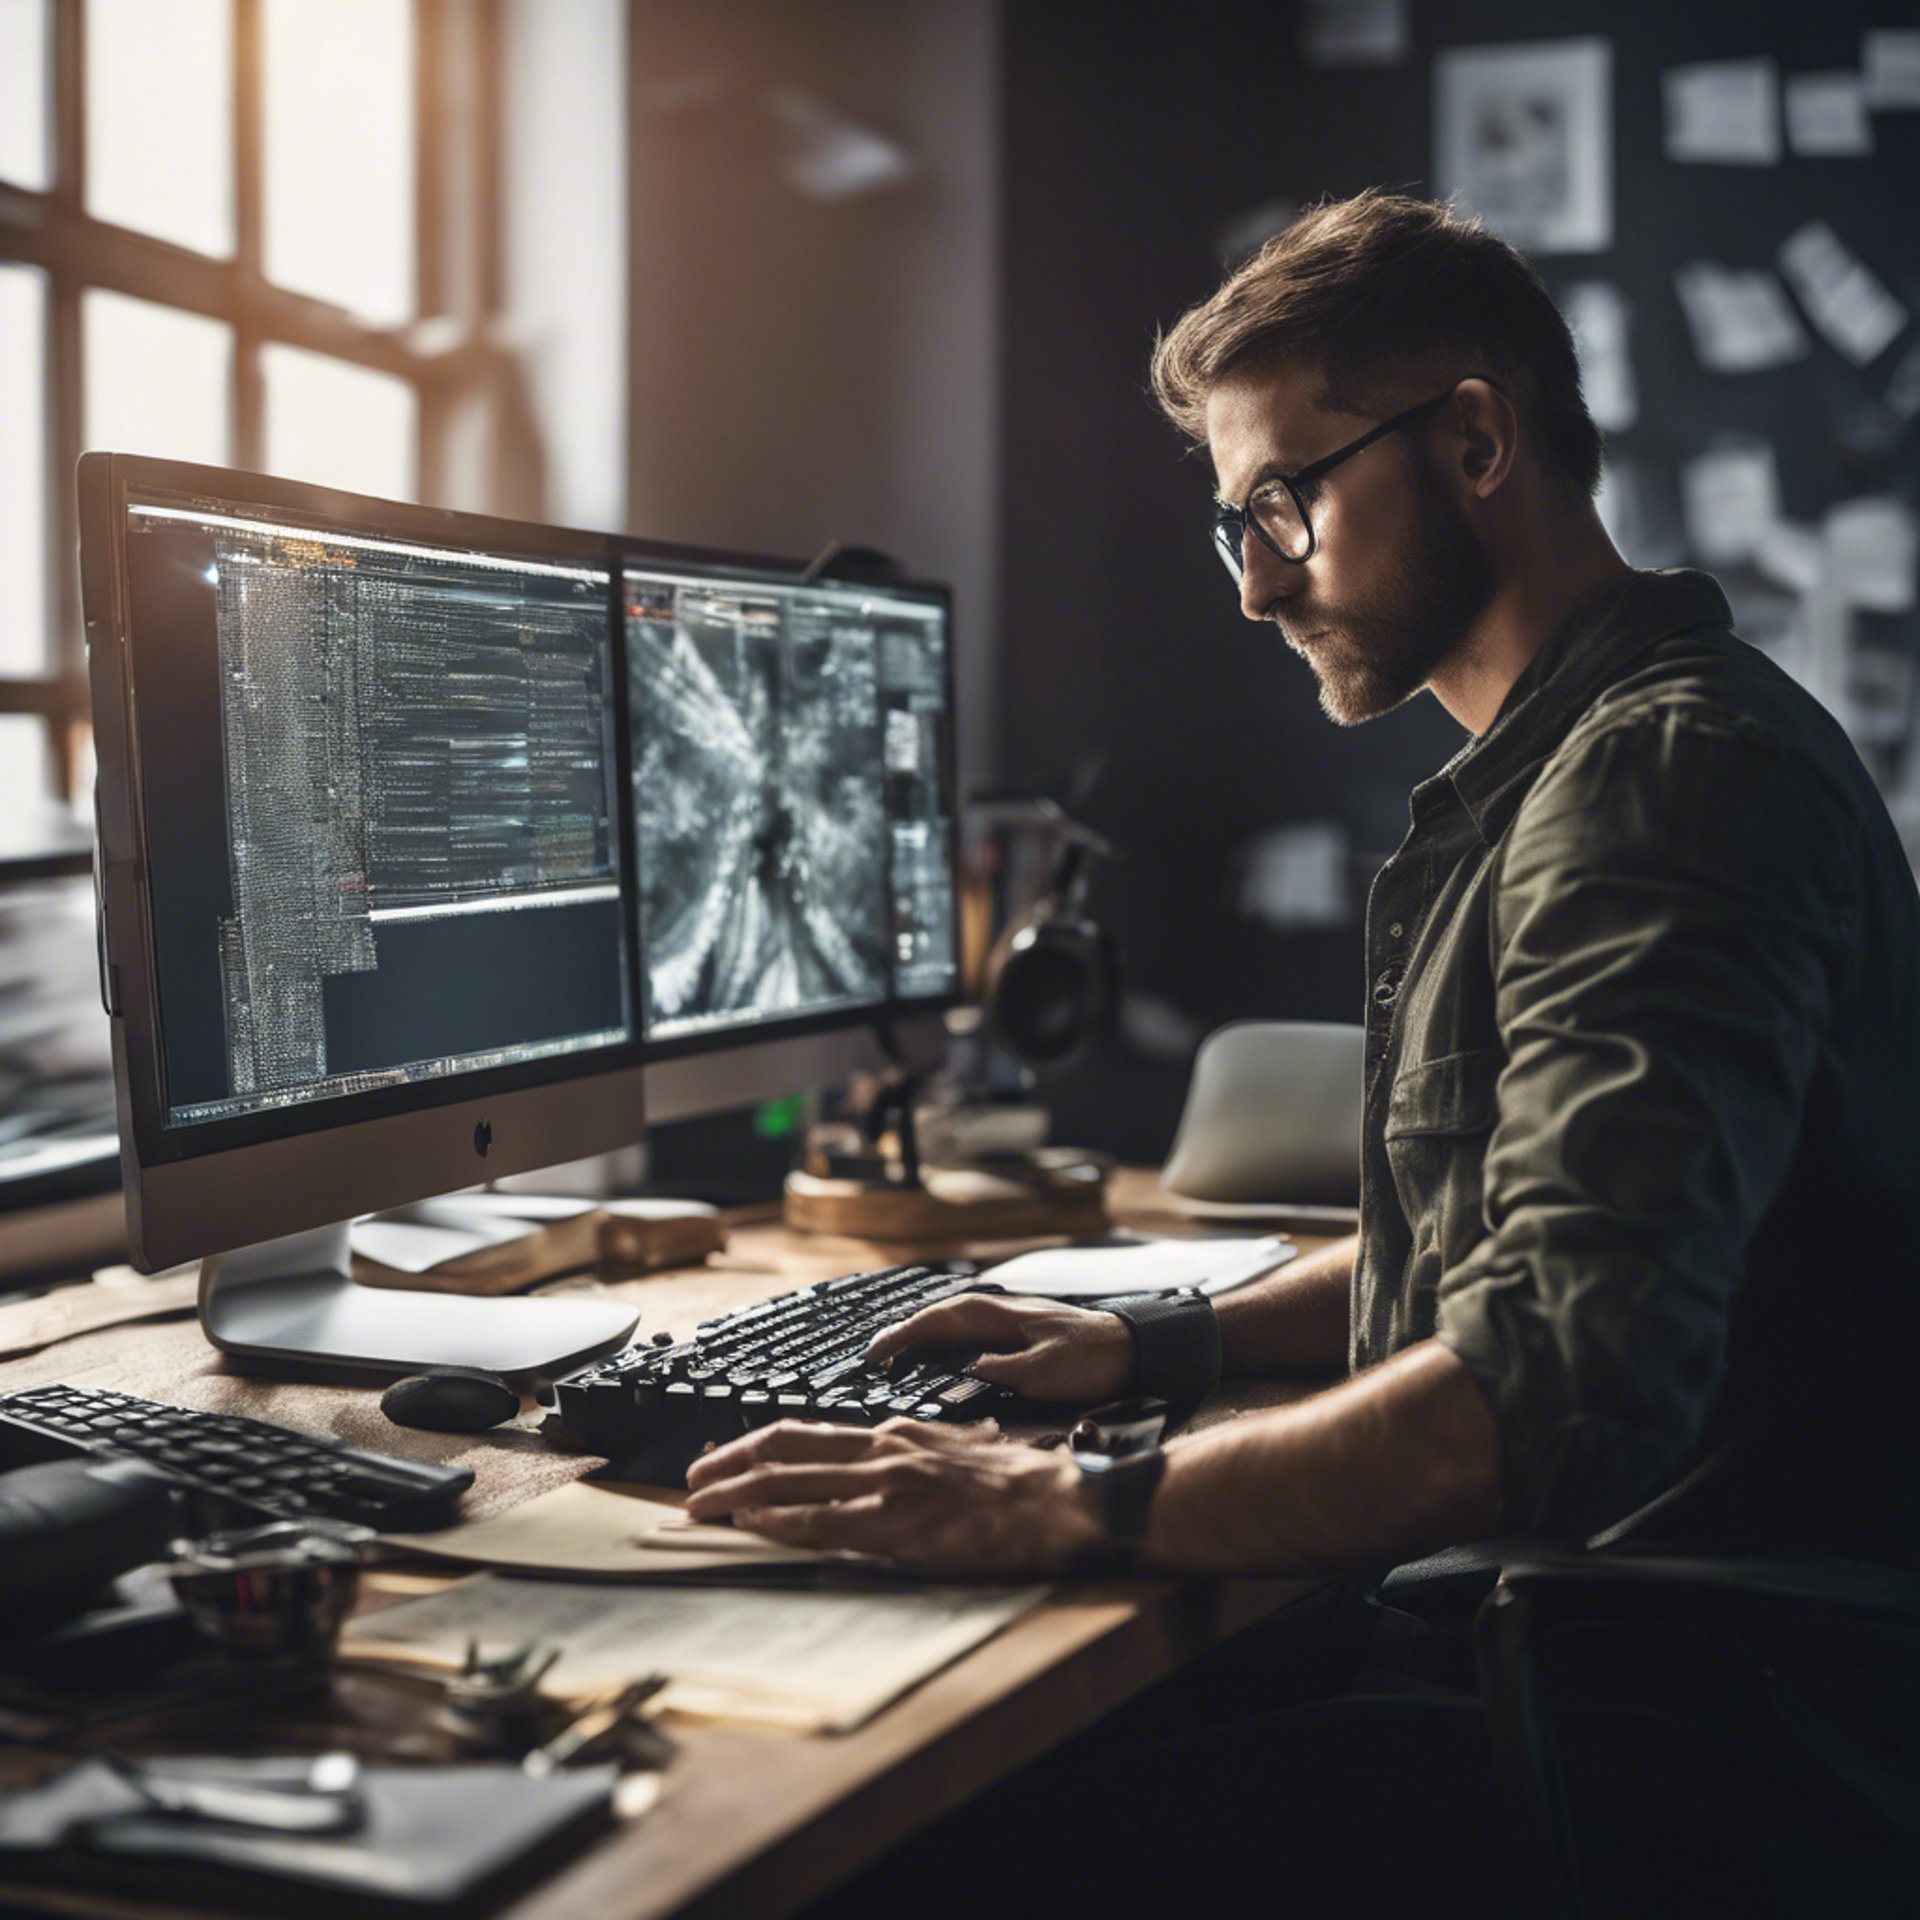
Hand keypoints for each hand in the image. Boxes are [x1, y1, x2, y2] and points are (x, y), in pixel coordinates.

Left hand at [684, 1418, 1102, 1575]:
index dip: (759, 1444)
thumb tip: (909, 1463)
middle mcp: (882, 1450)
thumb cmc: (1024, 1483)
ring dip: (735, 1495)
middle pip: (783, 1446)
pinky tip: (748, 1527)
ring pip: (787, 1481)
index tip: (728, 1455)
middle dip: (728, 1461)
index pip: (811, 1433)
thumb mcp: (965, 1452)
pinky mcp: (894, 1525)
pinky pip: (818, 1522)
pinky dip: (775, 1523)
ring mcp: (885, 1486)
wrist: (1059, 1500)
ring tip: (698, 1507)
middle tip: (692, 1476)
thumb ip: (927, 1455)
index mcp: (897, 1435)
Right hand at [865, 1293, 1135, 1403]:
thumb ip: (1002, 1370)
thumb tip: (966, 1371)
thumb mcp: (1045, 1371)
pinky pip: (967, 1330)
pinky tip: (941, 1356)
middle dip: (903, 1334)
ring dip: (922, 1336)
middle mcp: (996, 1309)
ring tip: (896, 1357)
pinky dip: (944, 1340)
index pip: (935, 1322)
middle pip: (936, 1317)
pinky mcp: (1016, 1330)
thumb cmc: (1091, 1358)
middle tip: (873, 1359)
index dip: (901, 1337)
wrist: (1132, 1348)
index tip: (875, 1356)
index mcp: (997, 1315)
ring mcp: (1006, 1317)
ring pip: (950, 1322)